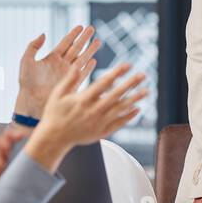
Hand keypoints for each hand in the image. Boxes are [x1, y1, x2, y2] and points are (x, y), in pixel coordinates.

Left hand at [14, 25, 99, 118]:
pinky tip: (94, 60)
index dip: (73, 34)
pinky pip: (83, 73)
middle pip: (76, 48)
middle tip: (92, 28)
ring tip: (98, 41)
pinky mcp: (72, 84)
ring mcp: (68, 74)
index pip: (65, 43)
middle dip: (84, 38)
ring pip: (82, 59)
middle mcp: (61, 65)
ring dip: (90, 50)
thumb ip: (33, 46)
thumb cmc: (27, 84)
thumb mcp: (26, 61)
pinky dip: (89, 67)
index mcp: (51, 58)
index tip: (80, 26)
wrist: (32, 103)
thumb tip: (43, 34)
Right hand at [23, 61, 147, 172]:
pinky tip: (138, 108)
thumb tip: (78, 64)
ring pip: (121, 109)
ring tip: (146, 91)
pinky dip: (129, 116)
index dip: (116, 73)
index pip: (103, 83)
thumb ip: (69, 79)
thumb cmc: (54, 113)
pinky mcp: (102, 132)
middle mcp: (93, 111)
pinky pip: (119, 123)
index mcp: (83, 99)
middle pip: (116, 95)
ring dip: (135, 99)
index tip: (127, 65)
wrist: (55, 138)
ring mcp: (99, 122)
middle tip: (143, 75)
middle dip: (130, 84)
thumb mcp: (57, 94)